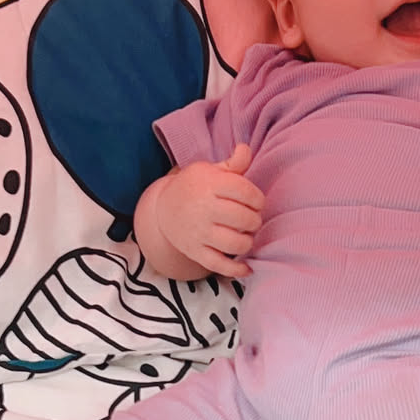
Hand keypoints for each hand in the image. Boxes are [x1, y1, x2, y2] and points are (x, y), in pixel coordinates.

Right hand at [153, 143, 262, 278]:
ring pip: (236, 243)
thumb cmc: (193, 187)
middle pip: (245, 219)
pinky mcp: (195, 252)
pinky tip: (247, 267)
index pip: (246, 192)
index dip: (258, 199)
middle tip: (251, 219)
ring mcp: (199, 233)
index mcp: (209, 185)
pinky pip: (220, 265)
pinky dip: (237, 270)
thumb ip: (233, 164)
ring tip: (245, 235)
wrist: (162, 208)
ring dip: (248, 241)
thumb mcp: (209, 170)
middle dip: (255, 220)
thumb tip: (245, 150)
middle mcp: (204, 209)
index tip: (255, 202)